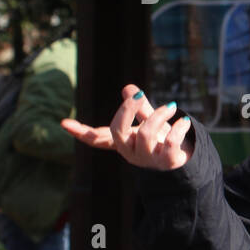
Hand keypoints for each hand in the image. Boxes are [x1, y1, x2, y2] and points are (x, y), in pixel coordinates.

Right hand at [61, 84, 194, 170]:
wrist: (185, 161)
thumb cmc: (162, 140)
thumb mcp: (148, 122)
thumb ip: (139, 107)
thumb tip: (128, 87)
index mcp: (122, 142)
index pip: (97, 138)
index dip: (80, 131)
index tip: (64, 123)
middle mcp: (131, 152)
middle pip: (118, 130)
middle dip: (127, 110)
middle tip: (138, 95)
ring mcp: (148, 159)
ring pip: (146, 133)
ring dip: (160, 115)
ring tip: (172, 107)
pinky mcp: (168, 162)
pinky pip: (170, 142)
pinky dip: (178, 128)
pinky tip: (184, 122)